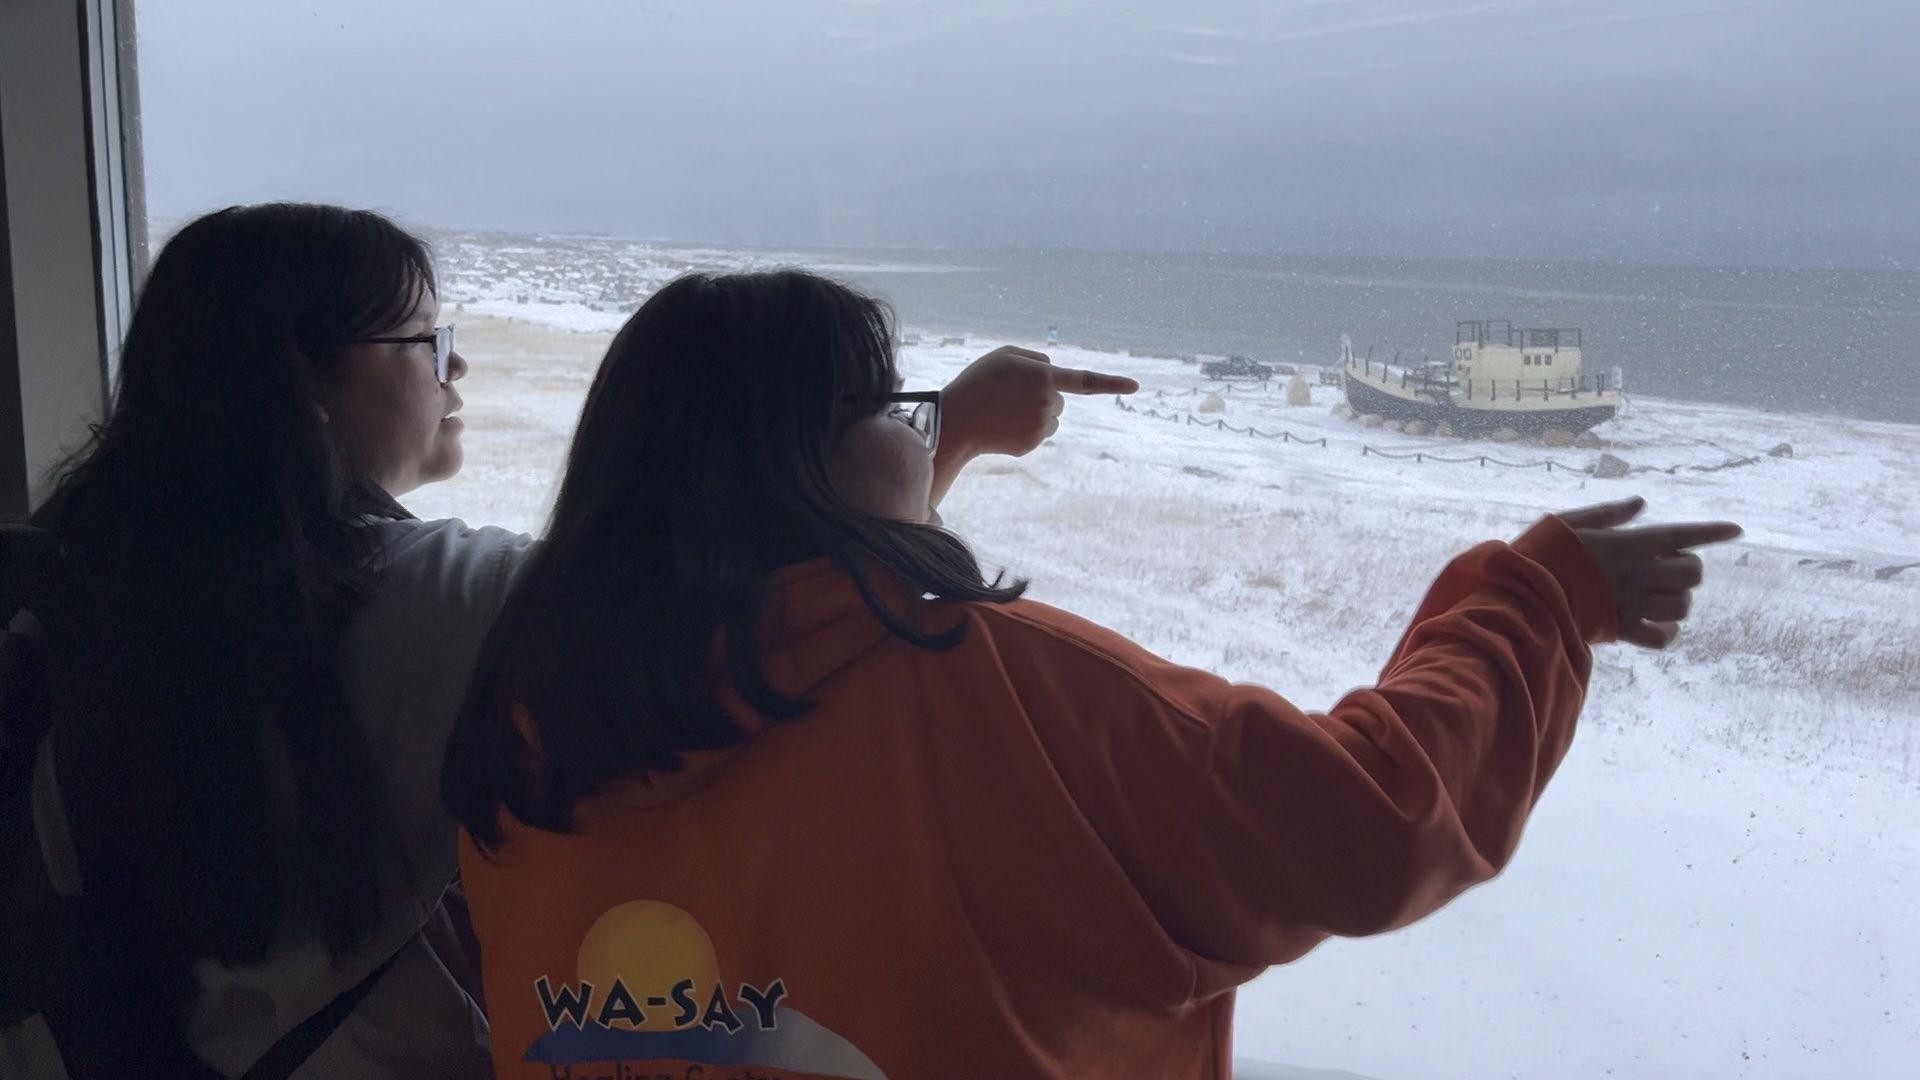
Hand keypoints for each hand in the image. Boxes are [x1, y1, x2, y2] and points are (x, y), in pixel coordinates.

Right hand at [939, 346, 1139, 458]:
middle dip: (1042, 395)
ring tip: (1004, 410)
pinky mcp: (1032, 445)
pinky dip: (1024, 429)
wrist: (955, 420)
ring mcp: (1041, 427)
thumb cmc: (978, 382)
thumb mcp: (1004, 355)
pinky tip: (1003, 425)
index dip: (1113, 383)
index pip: (1086, 381)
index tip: (1136, 386)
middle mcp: (1048, 403)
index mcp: (1043, 377)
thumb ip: (1035, 359)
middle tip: (1009, 394)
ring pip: (1051, 418)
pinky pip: (1038, 433)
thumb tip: (1054, 371)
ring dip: (1034, 412)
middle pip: (1059, 399)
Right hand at [1555, 496, 1742, 649]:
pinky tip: (1659, 626)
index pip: (1683, 534)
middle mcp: (1638, 573)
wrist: (1523, 593)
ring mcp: (1632, 603)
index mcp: (1630, 543)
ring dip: (1678, 602)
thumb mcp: (1571, 521)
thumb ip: (1610, 513)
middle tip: (1666, 571)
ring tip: (1659, 599)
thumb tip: (1640, 503)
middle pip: (1692, 573)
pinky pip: (1661, 637)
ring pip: (1682, 606)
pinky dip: (1667, 633)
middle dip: (1687, 571)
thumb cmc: (1542, 552)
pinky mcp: (1621, 629)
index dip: (1713, 532)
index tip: (1737, 530)